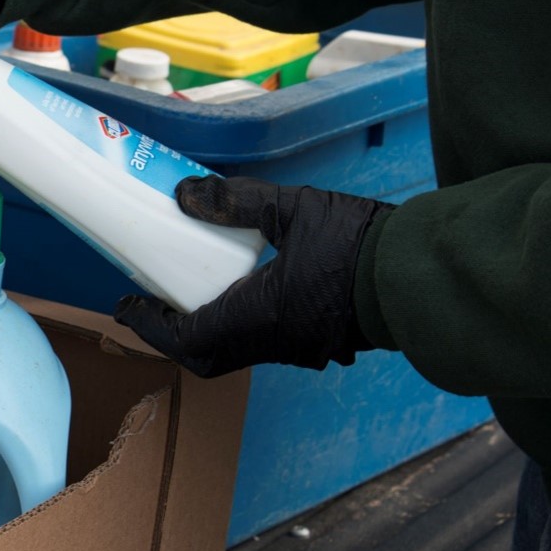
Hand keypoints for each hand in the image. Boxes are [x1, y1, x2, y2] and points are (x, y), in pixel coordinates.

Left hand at [113, 175, 391, 376]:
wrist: (424, 275)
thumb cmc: (361, 244)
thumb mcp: (295, 209)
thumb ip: (236, 202)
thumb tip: (183, 194)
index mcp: (258, 317)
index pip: (186, 338)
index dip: (149, 325)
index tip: (126, 306)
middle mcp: (273, 343)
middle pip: (206, 356)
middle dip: (172, 336)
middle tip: (153, 304)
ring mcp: (298, 347)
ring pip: (235, 352)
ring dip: (204, 332)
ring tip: (188, 295)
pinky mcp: (318, 341)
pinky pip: (263, 344)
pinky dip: (236, 327)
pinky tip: (239, 294)